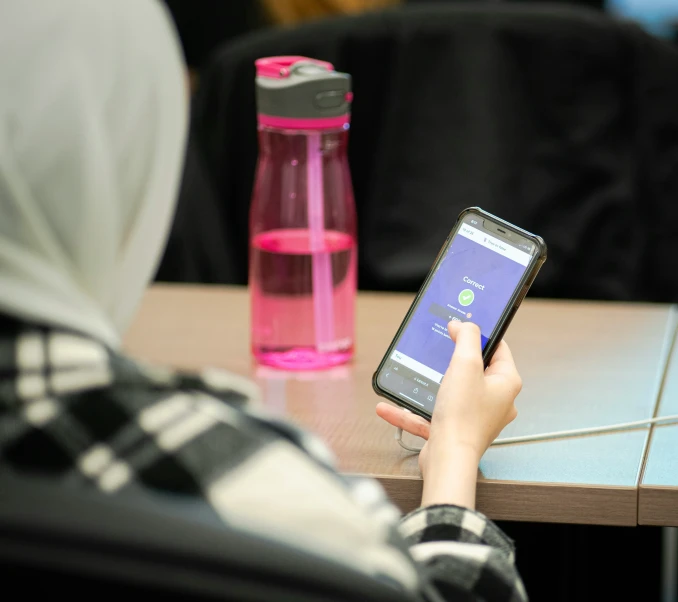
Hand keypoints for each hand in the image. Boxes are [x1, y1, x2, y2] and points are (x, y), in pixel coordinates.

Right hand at [376, 321, 521, 506]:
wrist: (448, 460)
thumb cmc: (463, 417)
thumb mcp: (465, 364)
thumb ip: (466, 338)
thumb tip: (463, 325)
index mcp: (506, 383)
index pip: (498, 349)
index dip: (479, 335)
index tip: (461, 326)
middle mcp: (495, 401)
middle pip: (473, 369)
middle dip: (450, 360)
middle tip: (437, 348)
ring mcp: (475, 416)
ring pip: (449, 392)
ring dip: (427, 384)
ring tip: (411, 375)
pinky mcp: (456, 429)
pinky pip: (432, 414)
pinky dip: (412, 410)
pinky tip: (390, 406)